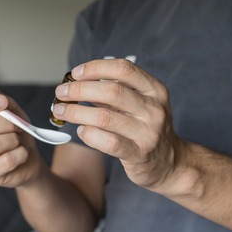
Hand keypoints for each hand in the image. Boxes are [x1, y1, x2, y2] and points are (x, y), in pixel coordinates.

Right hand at [0, 79, 46, 187]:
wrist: (28, 159)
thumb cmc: (15, 133)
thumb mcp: (10, 110)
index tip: (3, 103)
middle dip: (5, 123)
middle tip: (17, 125)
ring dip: (12, 140)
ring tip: (17, 141)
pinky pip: (5, 161)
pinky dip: (20, 154)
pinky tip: (20, 154)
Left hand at [51, 59, 183, 192]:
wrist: (171, 163)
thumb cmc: (147, 129)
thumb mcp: (139, 104)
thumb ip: (114, 92)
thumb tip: (78, 82)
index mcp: (154, 90)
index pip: (123, 69)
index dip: (95, 68)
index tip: (75, 73)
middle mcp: (154, 109)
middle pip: (111, 91)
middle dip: (80, 89)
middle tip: (61, 93)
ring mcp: (148, 133)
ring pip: (105, 117)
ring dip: (76, 112)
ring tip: (61, 110)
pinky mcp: (139, 154)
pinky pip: (108, 142)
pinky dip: (89, 134)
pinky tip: (81, 130)